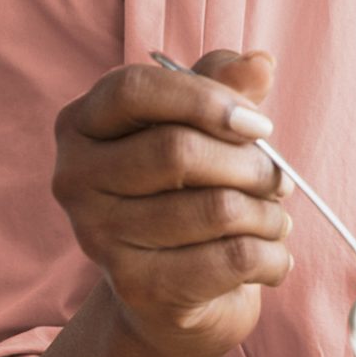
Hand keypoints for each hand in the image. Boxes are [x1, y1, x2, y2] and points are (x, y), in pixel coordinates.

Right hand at [52, 49, 292, 356]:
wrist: (167, 293)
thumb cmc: (186, 188)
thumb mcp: (202, 125)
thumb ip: (226, 85)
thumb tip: (260, 63)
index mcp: (82, 123)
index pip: (134, 89)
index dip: (205, 98)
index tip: (260, 122)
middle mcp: (75, 178)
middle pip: (177, 151)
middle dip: (251, 164)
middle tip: (280, 180)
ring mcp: (98, 237)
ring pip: (216, 209)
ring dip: (269, 214)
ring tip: (277, 218)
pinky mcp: (136, 288)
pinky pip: (231, 258)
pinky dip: (272, 255)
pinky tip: (273, 256)